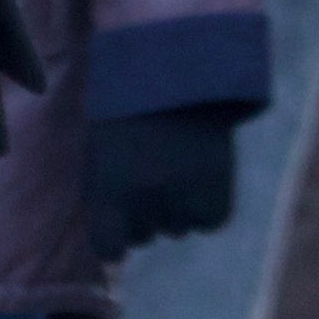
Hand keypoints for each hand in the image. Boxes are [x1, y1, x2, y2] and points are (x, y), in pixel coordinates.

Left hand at [81, 102, 238, 258]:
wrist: (179, 70)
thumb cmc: (129, 109)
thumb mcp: (101, 152)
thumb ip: (106, 196)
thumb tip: (119, 238)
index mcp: (106, 190)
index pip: (109, 248)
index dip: (116, 240)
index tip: (121, 228)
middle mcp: (142, 201)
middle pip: (145, 236)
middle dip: (146, 214)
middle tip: (154, 175)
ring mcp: (181, 199)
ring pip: (178, 228)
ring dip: (178, 207)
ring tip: (180, 166)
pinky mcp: (217, 193)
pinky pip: (210, 220)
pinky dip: (208, 205)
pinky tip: (203, 174)